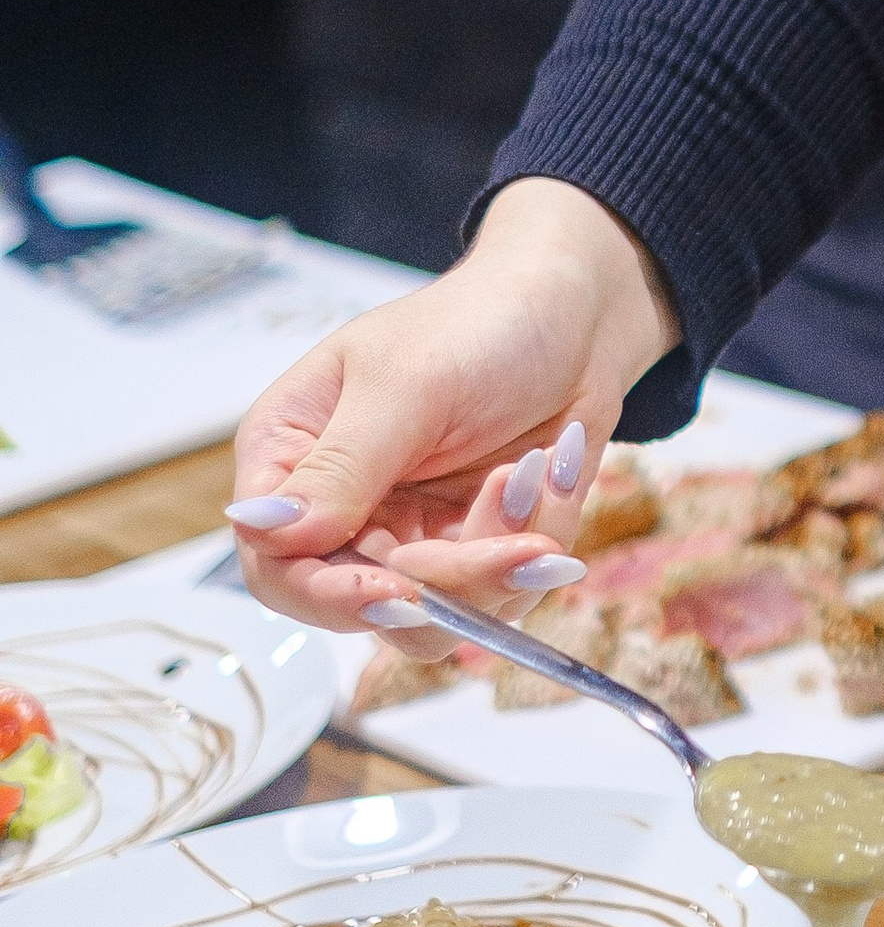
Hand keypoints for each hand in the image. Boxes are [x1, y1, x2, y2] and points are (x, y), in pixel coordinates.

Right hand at [226, 179, 678, 661]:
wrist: (576, 314)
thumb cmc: (478, 323)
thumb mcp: (404, 384)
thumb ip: (340, 465)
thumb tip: (264, 532)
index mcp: (293, 455)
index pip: (275, 563)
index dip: (328, 595)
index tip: (400, 593)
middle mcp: (342, 507)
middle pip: (364, 603)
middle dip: (449, 577)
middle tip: (515, 542)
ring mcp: (410, 533)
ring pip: (439, 612)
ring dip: (501, 561)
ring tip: (540, 475)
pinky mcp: (473, 546)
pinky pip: (501, 591)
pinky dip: (537, 539)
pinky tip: (554, 469)